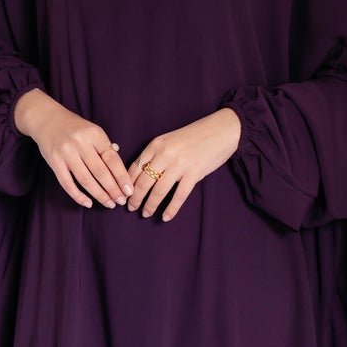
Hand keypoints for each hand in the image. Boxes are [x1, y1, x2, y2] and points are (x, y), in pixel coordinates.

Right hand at [13, 88, 135, 209]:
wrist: (47, 119)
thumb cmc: (75, 128)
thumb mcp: (93, 131)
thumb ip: (105, 148)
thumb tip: (120, 172)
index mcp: (95, 134)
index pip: (112, 159)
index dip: (122, 177)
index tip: (129, 190)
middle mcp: (80, 143)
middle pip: (100, 172)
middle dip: (113, 189)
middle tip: (121, 201)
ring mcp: (66, 153)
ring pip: (85, 180)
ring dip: (99, 195)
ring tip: (109, 203)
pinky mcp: (54, 162)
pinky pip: (67, 184)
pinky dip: (78, 196)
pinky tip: (88, 203)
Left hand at [127, 107, 241, 220]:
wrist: (221, 130)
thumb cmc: (196, 135)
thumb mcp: (170, 140)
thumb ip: (157, 155)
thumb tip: (145, 175)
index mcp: (156, 144)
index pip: (135, 167)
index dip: (127, 183)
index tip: (124, 194)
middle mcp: (165, 154)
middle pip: (143, 181)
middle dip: (135, 198)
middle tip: (131, 208)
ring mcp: (180, 164)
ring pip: (158, 191)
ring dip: (150, 205)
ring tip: (145, 213)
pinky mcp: (194, 173)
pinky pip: (179, 195)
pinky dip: (171, 208)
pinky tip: (166, 216)